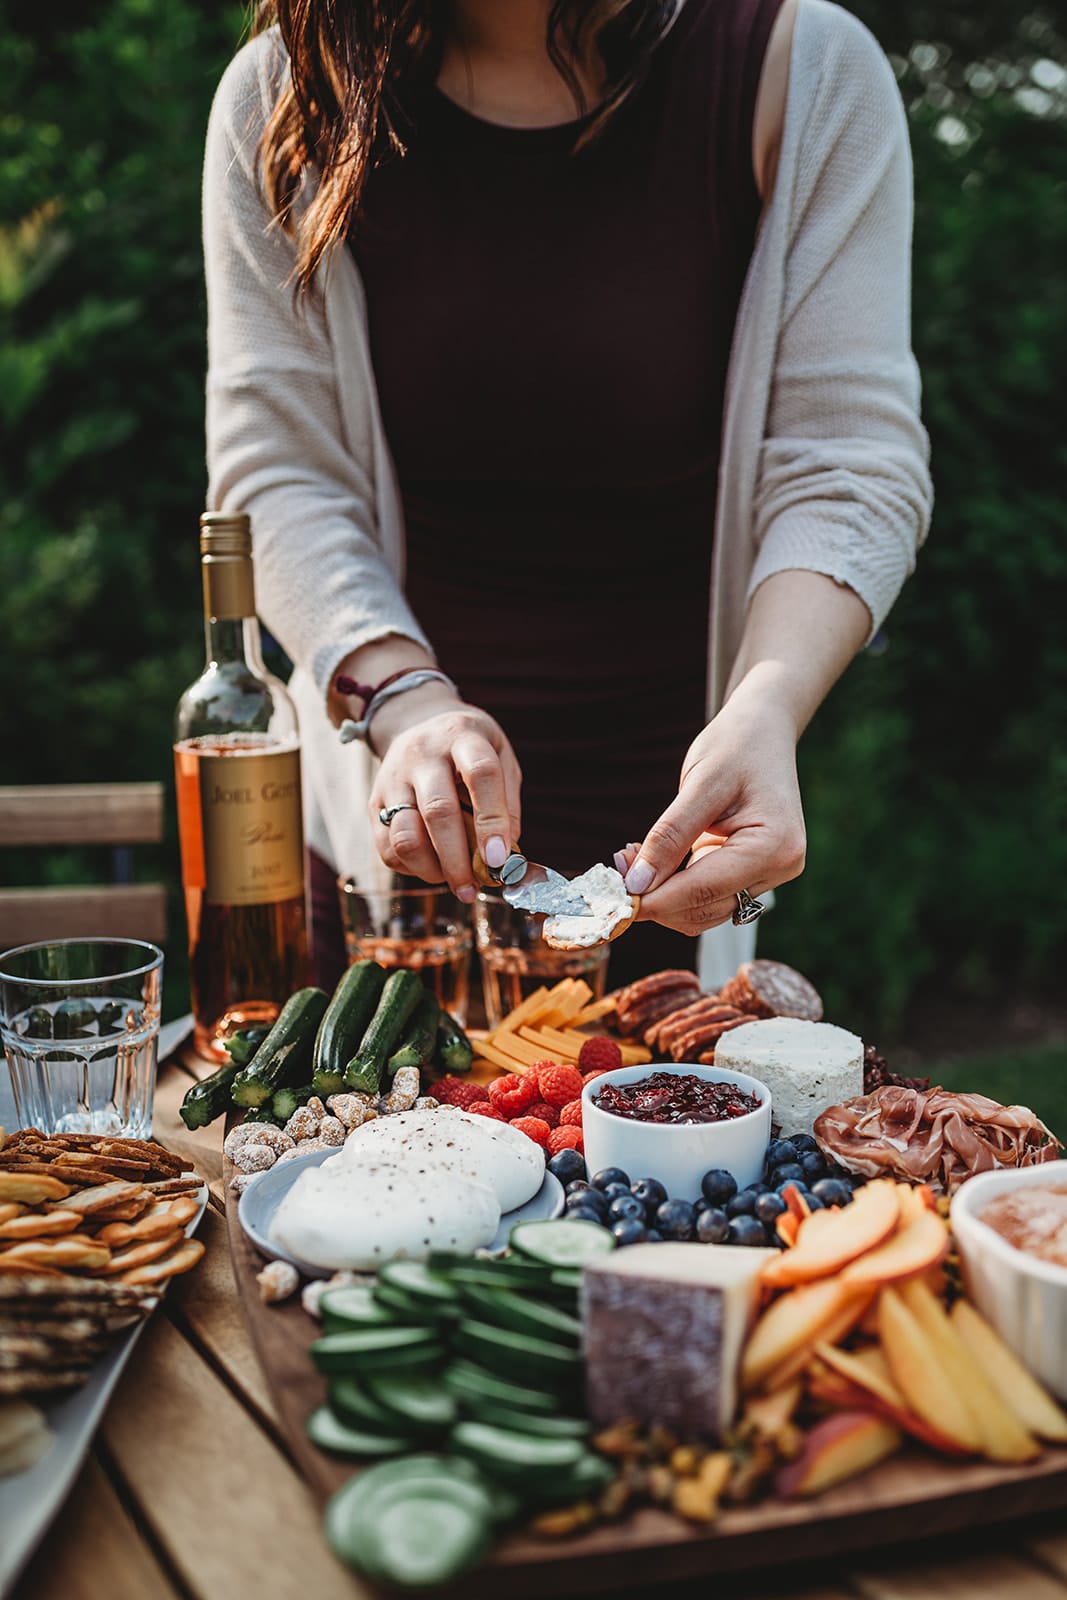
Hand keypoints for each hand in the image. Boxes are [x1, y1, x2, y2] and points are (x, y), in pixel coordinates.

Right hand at [368, 686, 521, 902]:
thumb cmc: (468, 748)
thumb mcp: (501, 757)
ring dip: (432, 869)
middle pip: (438, 811)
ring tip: (452, 880)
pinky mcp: (373, 800)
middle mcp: (423, 754)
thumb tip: (505, 857)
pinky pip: (386, 846)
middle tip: (473, 890)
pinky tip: (431, 867)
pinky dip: (410, 868)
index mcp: (463, 736)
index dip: (491, 820)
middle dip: (458, 860)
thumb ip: (507, 803)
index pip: (480, 774)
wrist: (416, 721)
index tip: (499, 859)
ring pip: (405, 835)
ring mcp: (393, 777)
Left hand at [617, 691, 805, 935]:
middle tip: (615, 869)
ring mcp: (769, 875)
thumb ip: (669, 836)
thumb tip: (636, 885)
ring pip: (702, 911)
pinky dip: (675, 887)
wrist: (763, 731)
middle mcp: (780, 868)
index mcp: (775, 847)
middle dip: (655, 897)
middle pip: (703, 909)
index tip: (613, 899)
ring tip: (631, 859)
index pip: (704, 891)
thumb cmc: (736, 747)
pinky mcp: (752, 874)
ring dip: (662, 895)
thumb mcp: (700, 785)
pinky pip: (707, 896)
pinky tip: (651, 862)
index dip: (655, 900)